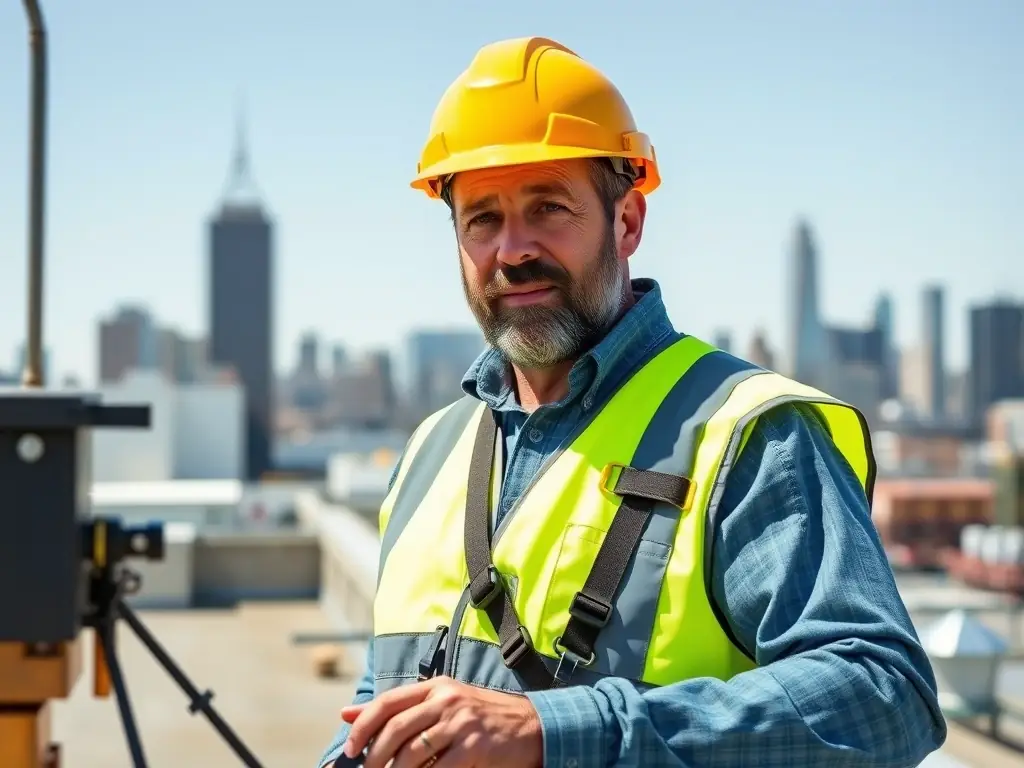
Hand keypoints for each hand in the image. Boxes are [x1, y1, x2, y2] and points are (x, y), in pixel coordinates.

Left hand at [340, 676, 542, 767]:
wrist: (532, 726)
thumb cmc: (481, 717)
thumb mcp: (441, 703)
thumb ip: (397, 708)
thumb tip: (346, 714)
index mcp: (435, 686)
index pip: (388, 702)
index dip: (363, 726)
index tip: (350, 750)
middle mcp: (447, 699)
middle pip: (396, 729)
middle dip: (374, 756)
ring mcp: (462, 722)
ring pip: (413, 752)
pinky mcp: (475, 746)